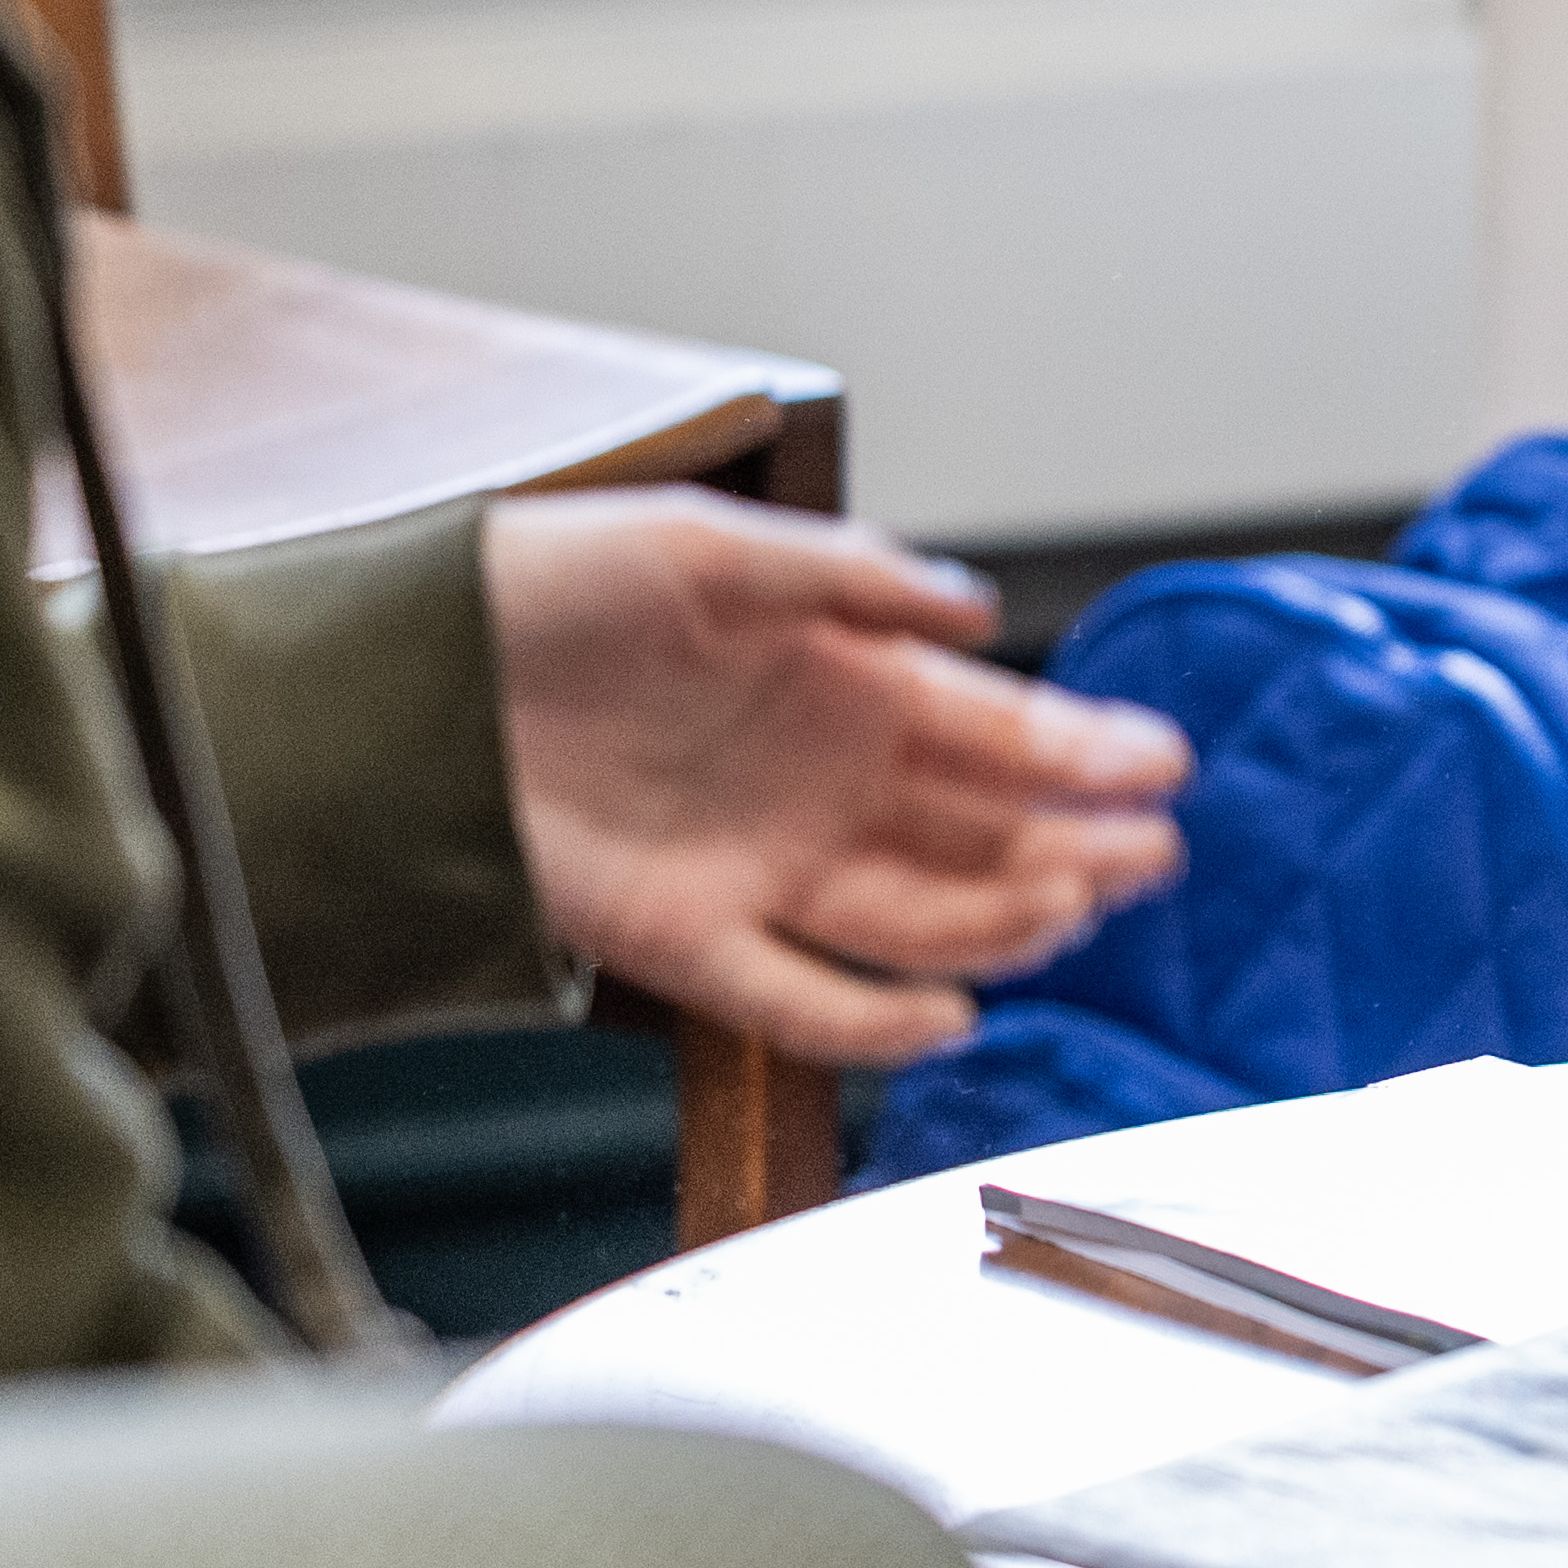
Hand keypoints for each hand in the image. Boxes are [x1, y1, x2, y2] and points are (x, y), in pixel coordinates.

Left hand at [481, 490, 1186, 1063]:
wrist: (405, 671)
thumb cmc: (546, 584)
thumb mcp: (705, 546)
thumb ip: (846, 576)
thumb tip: (974, 608)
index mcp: (842, 684)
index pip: (994, 729)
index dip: (1083, 749)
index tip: (1162, 764)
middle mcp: (821, 783)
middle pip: (980, 834)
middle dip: (1075, 845)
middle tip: (1148, 856)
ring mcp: (762, 868)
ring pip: (918, 917)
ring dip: (1004, 922)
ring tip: (1070, 911)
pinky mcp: (684, 940)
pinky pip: (801, 1000)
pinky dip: (874, 1021)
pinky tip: (942, 1014)